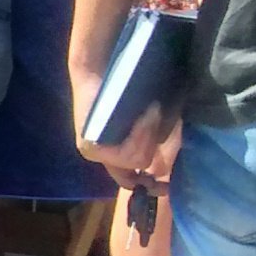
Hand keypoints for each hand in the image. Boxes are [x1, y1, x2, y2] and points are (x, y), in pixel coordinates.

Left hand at [72, 67, 181, 193]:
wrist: (99, 68)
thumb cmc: (126, 90)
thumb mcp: (146, 120)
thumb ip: (152, 142)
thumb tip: (163, 168)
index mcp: (113, 152)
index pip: (129, 180)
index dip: (149, 187)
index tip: (165, 187)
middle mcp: (101, 156)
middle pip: (141, 166)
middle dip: (152, 142)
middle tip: (153, 115)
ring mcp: (93, 153)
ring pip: (137, 160)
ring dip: (148, 134)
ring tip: (149, 110)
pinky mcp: (89, 147)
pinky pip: (126, 154)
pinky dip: (141, 134)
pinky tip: (143, 115)